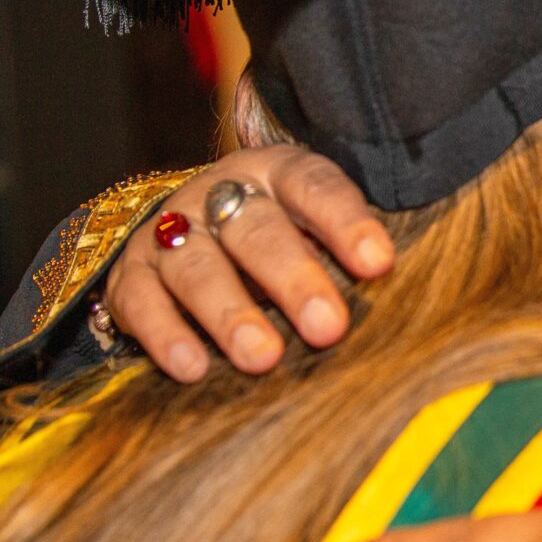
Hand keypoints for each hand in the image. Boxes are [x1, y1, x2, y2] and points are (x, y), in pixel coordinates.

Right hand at [105, 146, 390, 380]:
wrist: (193, 230)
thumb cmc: (286, 237)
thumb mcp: (320, 230)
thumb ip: (353, 256)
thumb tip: (410, 305)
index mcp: (279, 173)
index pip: (316, 187)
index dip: (346, 223)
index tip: (378, 264)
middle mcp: (219, 195)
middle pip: (257, 230)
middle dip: (294, 279)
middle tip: (328, 327)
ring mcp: (170, 231)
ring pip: (196, 266)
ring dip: (230, 313)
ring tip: (263, 358)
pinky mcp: (130, 274)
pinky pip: (141, 302)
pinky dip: (165, 334)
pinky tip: (192, 367)